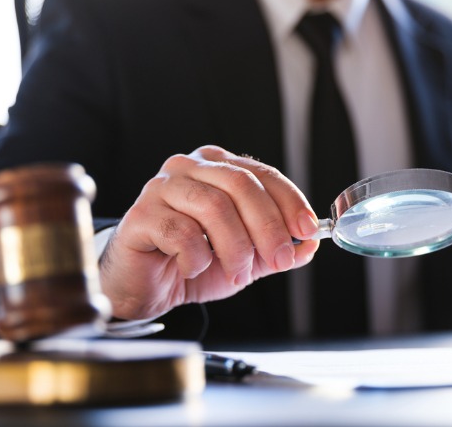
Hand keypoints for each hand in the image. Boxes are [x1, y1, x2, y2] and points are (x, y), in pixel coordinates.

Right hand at [98, 145, 319, 319]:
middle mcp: (190, 167)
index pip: (262, 174)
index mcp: (218, 166)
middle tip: (279, 258)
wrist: (142, 286)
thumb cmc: (190, 262)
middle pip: (240, 185)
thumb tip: (311, 244)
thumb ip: (275, 249)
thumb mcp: (245, 258)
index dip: (289, 201)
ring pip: (213, 206)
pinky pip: (180, 232)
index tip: (307, 229)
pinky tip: (193, 268)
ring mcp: (162, 186)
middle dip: (267, 226)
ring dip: (235, 247)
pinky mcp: (140, 214)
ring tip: (238, 273)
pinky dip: (197, 257)